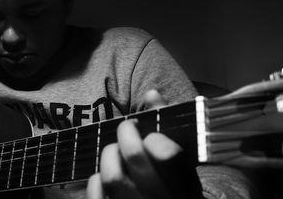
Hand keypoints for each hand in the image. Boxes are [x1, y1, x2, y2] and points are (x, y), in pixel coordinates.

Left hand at [86, 90, 202, 198]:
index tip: (152, 135)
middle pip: (134, 156)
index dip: (155, 138)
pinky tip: (106, 176)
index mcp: (186, 189)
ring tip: (116, 153)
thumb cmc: (172, 185)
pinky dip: (97, 180)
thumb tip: (152, 94)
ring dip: (110, 155)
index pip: (169, 155)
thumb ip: (168, 124)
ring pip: (112, 175)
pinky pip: (96, 193)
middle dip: (126, 133)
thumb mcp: (181, 162)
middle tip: (127, 129)